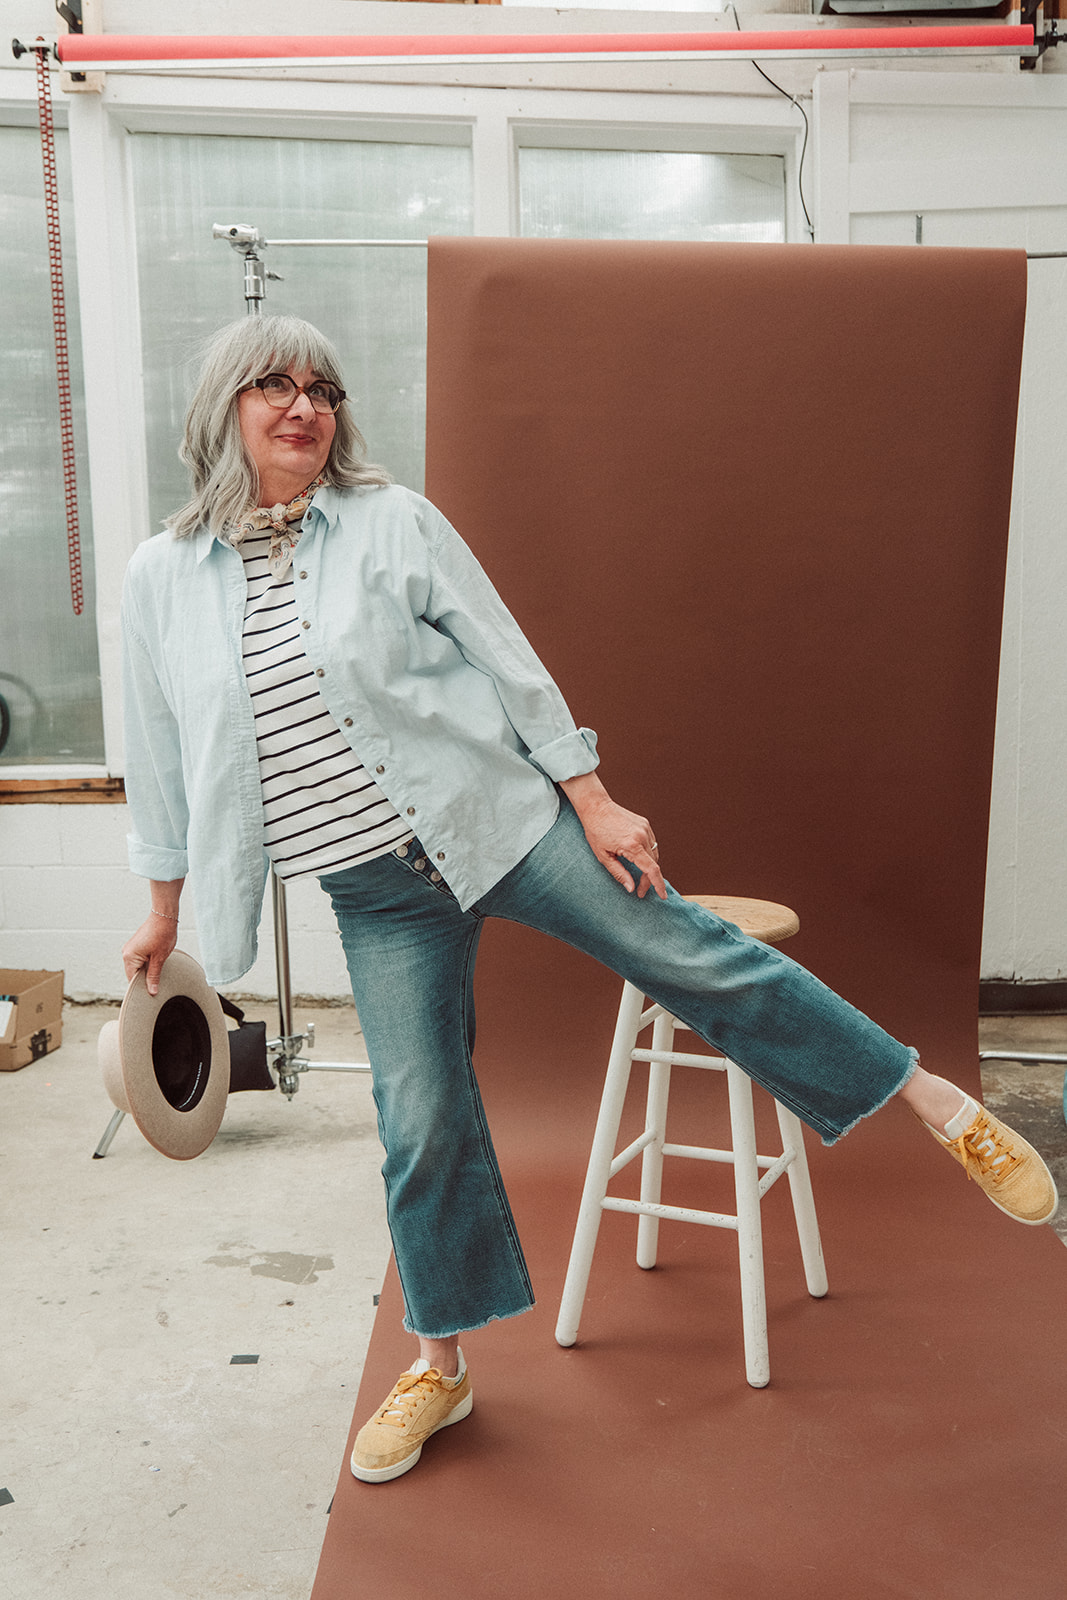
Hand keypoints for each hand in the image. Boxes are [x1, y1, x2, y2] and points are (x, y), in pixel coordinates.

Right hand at [122, 913, 177, 996]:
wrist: (164, 916)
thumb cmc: (163, 934)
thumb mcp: (159, 958)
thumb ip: (154, 976)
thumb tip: (152, 991)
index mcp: (129, 957)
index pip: (132, 980)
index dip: (142, 987)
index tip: (152, 993)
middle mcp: (126, 953)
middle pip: (134, 974)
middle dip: (145, 979)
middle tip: (158, 984)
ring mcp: (130, 948)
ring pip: (137, 966)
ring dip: (147, 970)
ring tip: (159, 971)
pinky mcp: (136, 945)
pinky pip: (139, 959)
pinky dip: (147, 963)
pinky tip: (157, 963)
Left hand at [560, 773, 666, 899]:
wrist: (596, 807)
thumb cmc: (596, 831)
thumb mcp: (603, 856)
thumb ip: (619, 873)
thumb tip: (631, 888)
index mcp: (631, 845)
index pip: (651, 869)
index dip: (658, 885)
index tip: (662, 896)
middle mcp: (642, 836)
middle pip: (654, 864)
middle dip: (648, 880)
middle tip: (639, 890)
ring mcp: (645, 828)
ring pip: (654, 854)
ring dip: (649, 867)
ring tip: (639, 876)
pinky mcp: (645, 824)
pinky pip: (652, 843)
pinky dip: (648, 854)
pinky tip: (638, 859)